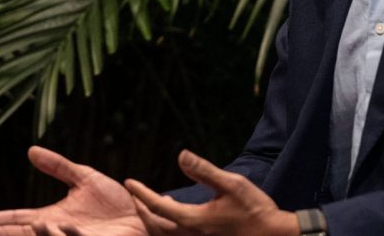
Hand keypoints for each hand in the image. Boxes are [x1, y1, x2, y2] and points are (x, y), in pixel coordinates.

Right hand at [0, 146, 144, 235]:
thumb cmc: (116, 202)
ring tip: (26, 225)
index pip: (19, 219)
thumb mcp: (85, 178)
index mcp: (54, 217)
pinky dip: (64, 235)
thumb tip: (31, 150)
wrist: (144, 215)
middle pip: (25, 234)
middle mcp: (59, 232)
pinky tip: (55, 225)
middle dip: (4, 235)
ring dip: (35, 234)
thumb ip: (59, 167)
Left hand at [124, 150, 297, 235]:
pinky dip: (166, 229)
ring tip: (150, 205)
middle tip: (134, 195)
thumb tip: (181, 155)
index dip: (140, 193)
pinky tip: (175, 218)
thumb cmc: (254, 209)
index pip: (157, 206)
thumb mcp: (232, 184)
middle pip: (154, 225)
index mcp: (193, 221)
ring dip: (152, 221)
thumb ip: (204, 171)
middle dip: (141, 209)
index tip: (129, 182)